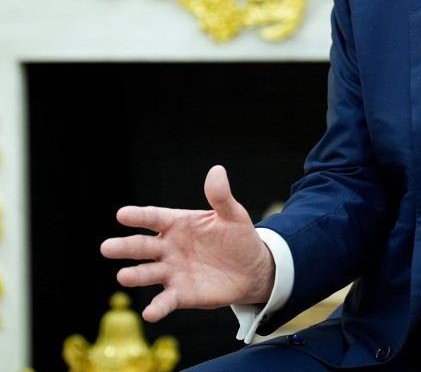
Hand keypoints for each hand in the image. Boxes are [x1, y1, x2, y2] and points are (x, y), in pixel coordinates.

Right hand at [99, 165, 275, 322]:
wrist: (251, 269)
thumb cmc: (237, 238)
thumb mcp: (233, 215)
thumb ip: (221, 197)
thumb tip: (217, 170)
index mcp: (177, 224)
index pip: (154, 218)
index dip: (139, 216)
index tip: (122, 214)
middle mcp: (168, 248)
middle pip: (142, 246)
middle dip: (125, 247)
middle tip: (106, 247)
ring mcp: (172, 272)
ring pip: (148, 273)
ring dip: (135, 275)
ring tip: (123, 276)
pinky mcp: (181, 294)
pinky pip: (166, 301)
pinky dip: (157, 307)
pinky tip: (150, 313)